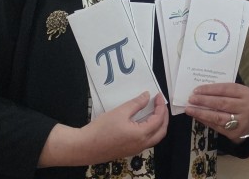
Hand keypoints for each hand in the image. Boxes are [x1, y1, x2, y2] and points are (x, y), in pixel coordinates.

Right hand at [40, 91, 168, 166]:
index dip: (161, 106)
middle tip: (160, 105)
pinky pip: (146, 142)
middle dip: (164, 117)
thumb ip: (136, 103)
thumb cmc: (101, 129)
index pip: (158, 119)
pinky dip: (150, 131)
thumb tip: (147, 96)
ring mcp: (135, 150)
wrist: (84, 147)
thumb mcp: (120, 112)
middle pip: (161, 132)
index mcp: (141, 135)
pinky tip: (143, 122)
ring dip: (158, 125)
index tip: (158, 96)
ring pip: (155, 138)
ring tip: (155, 112)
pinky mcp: (128, 151)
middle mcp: (141, 145)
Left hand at [185, 82, 248, 140]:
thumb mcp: (238, 93)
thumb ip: (224, 90)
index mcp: (245, 93)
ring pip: (218, 116)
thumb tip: (202, 91)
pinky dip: (205, 121)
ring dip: (202, 113)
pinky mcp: (234, 132)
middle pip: (221, 103)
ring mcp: (240, 121)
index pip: (225, 89)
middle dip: (204, 101)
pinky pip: (217, 126)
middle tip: (191, 99)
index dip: (210, 89)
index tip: (196, 90)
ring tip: (190, 109)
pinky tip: (197, 117)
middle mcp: (245, 106)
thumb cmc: (241, 103)